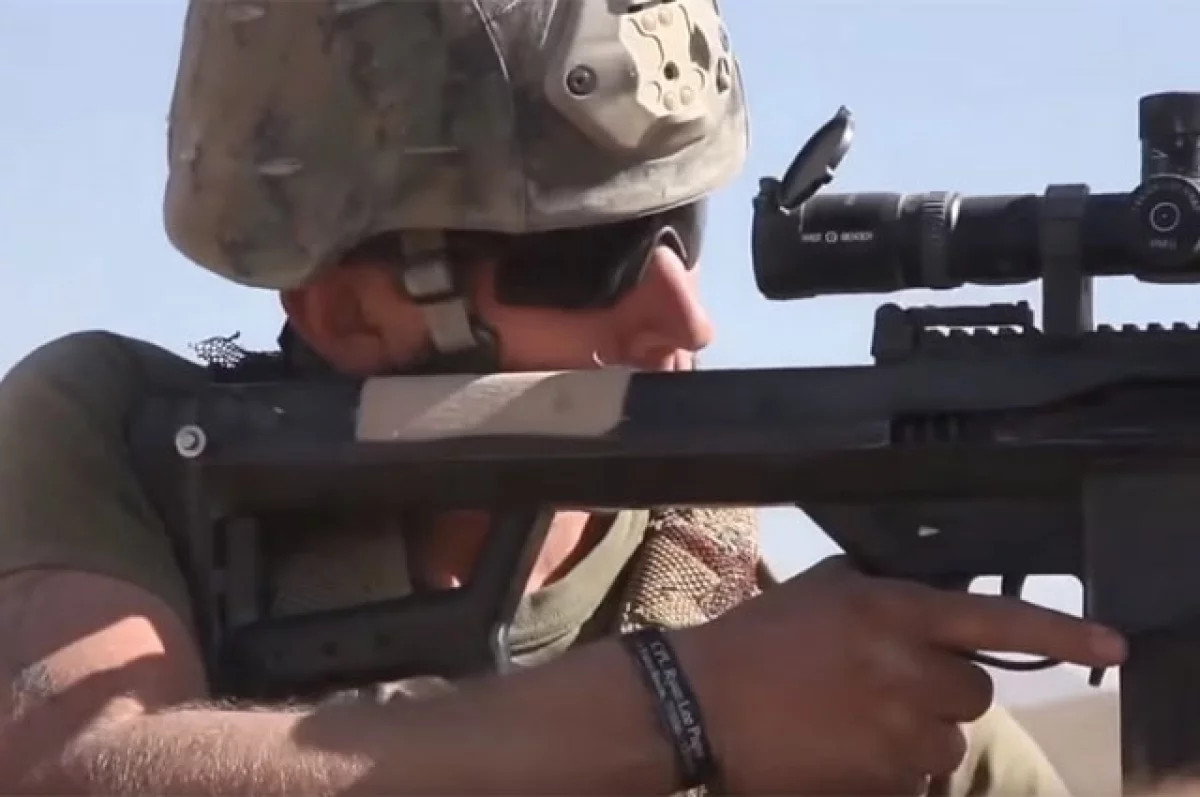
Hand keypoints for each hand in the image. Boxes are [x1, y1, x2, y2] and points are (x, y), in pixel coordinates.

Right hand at [671, 556, 1126, 794]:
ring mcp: (898, 734)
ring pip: (949, 742)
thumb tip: (932, 605)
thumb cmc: (757, 639)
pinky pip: (917, 777)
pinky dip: (892, 768)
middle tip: (887, 686)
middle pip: (975, 691)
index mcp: (893, 614)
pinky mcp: (883, 783)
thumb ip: (884, 591)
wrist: (702, 705)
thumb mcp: (822, 590)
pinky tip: (843, 749)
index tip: (1113, 646)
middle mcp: (907, 672)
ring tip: (855, 723)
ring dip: (917, 733)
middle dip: (941, 690)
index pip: (995, 621)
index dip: (1060, 633)